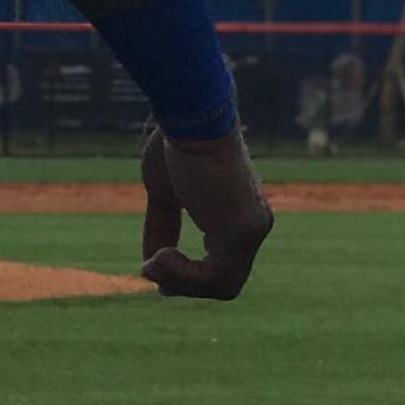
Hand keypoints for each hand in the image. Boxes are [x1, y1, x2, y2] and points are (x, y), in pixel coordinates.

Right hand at [140, 124, 274, 299]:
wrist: (190, 118)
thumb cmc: (178, 144)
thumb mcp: (165, 194)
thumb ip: (163, 228)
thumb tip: (151, 264)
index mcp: (240, 214)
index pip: (224, 265)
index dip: (190, 278)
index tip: (154, 267)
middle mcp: (254, 225)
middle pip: (225, 283)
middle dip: (183, 284)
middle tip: (150, 269)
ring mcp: (252, 230)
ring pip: (223, 286)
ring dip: (179, 283)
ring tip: (151, 263)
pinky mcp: (242, 232)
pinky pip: (216, 278)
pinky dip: (183, 277)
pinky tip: (159, 258)